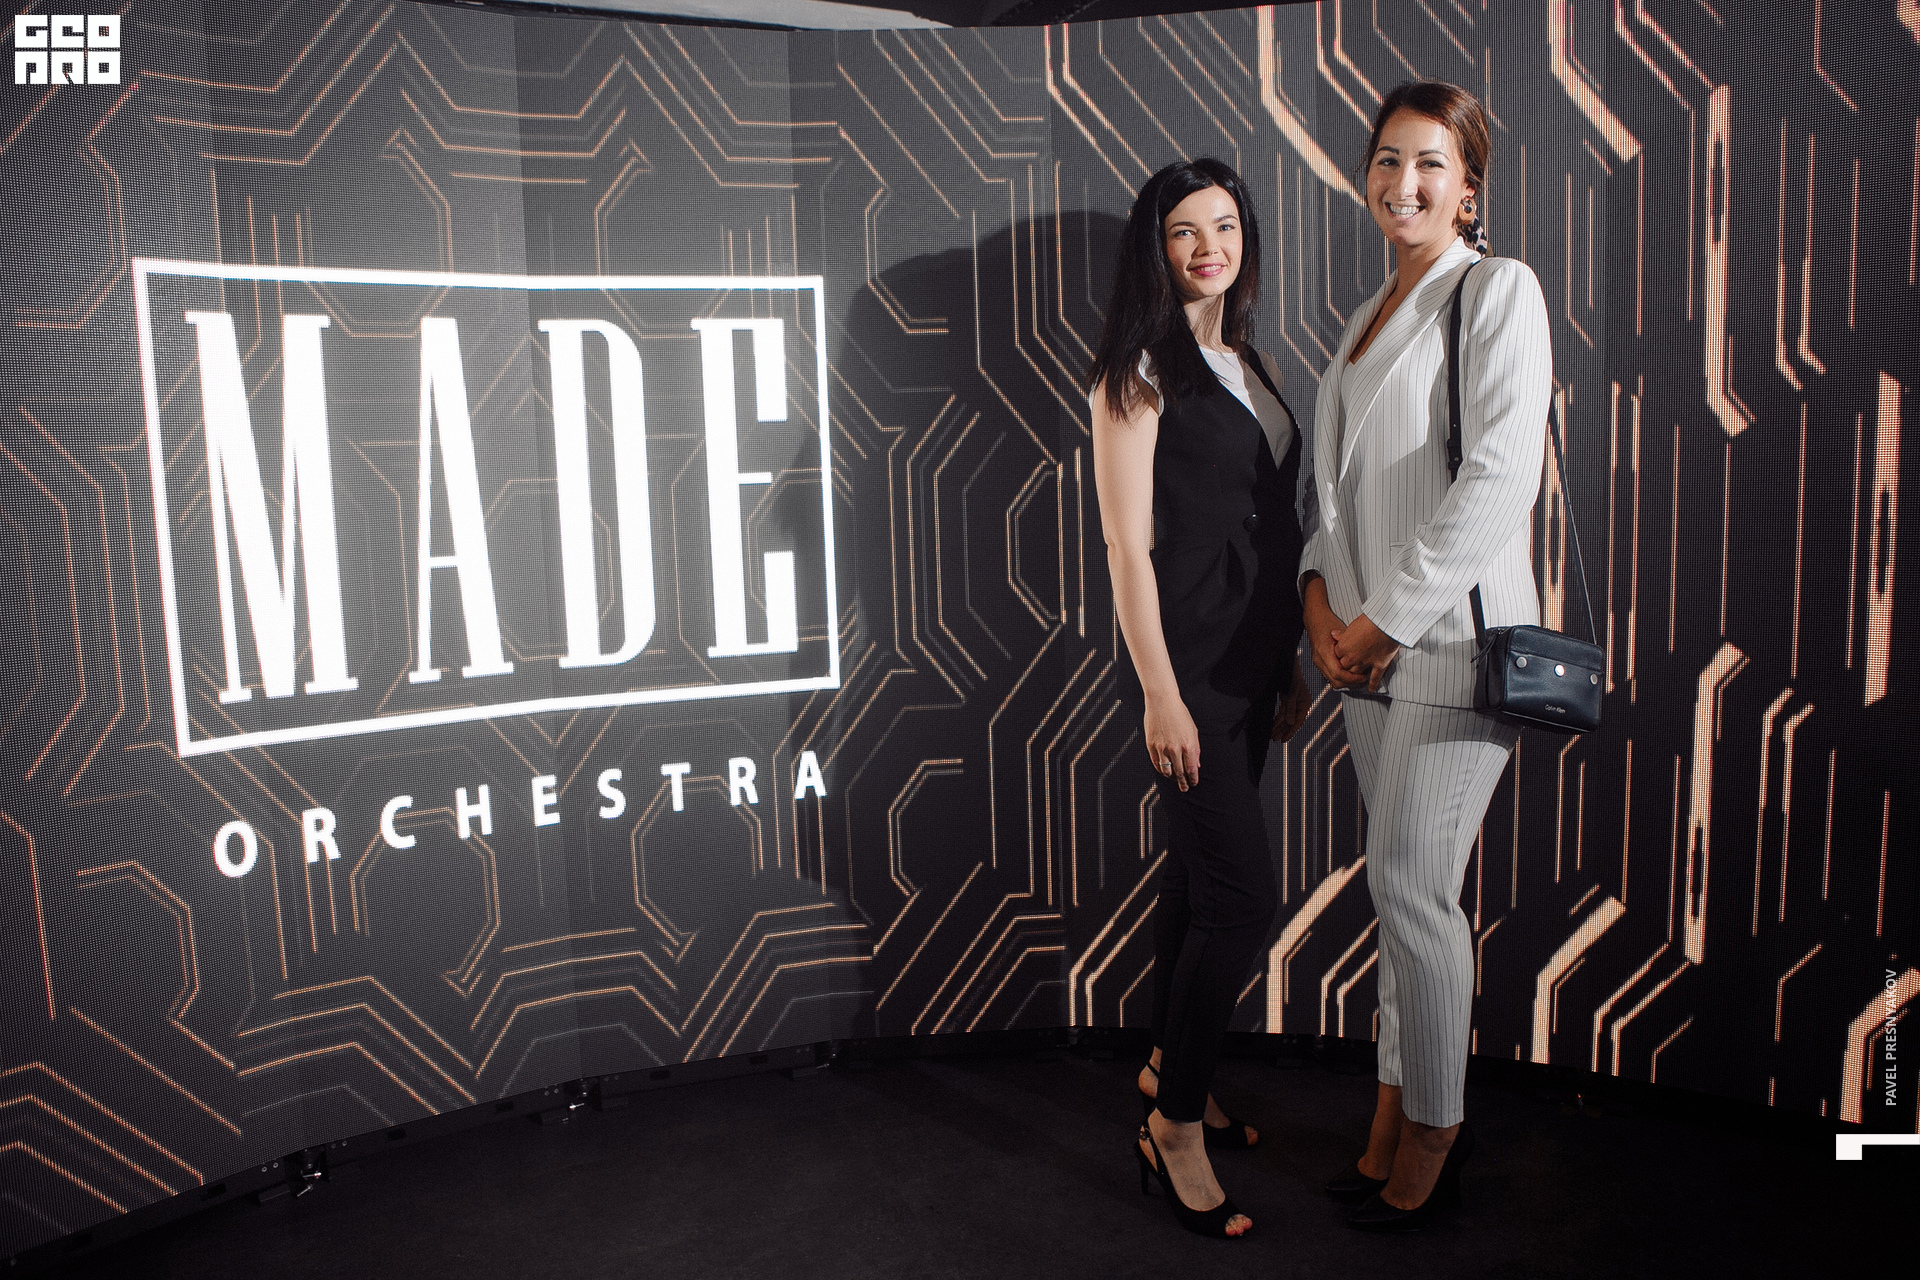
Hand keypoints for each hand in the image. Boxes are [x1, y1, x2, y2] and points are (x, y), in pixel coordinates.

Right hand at [1143, 697, 1200, 790]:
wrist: (1162, 702)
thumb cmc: (1179, 714)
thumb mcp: (1193, 731)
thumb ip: (1195, 749)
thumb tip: (1196, 765)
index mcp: (1188, 745)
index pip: (1191, 769)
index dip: (1193, 779)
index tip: (1193, 784)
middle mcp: (1175, 749)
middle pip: (1180, 773)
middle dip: (1183, 783)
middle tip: (1185, 788)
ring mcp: (1162, 748)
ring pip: (1166, 771)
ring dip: (1172, 778)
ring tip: (1175, 780)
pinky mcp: (1151, 745)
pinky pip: (1156, 763)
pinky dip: (1161, 770)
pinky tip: (1165, 771)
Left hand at [1272, 657, 1311, 740]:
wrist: (1285, 663)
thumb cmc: (1290, 676)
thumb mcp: (1290, 693)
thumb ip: (1290, 708)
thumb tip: (1290, 723)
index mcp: (1305, 702)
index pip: (1299, 720)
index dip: (1291, 731)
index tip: (1284, 739)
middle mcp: (1300, 703)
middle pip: (1292, 720)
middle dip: (1283, 730)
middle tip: (1275, 739)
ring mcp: (1293, 701)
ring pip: (1286, 717)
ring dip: (1279, 726)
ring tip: (1272, 735)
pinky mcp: (1286, 698)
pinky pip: (1282, 711)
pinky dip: (1277, 718)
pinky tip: (1273, 725)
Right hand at [1302, 576, 1364, 690]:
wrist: (1314, 619)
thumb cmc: (1328, 622)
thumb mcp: (1343, 632)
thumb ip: (1352, 645)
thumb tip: (1367, 653)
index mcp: (1325, 653)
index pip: (1339, 674)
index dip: (1352, 678)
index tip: (1363, 676)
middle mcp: (1320, 660)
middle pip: (1336, 681)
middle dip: (1351, 683)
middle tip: (1363, 679)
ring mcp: (1318, 662)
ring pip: (1333, 681)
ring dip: (1346, 681)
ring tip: (1357, 677)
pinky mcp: (1319, 663)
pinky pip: (1330, 676)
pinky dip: (1340, 677)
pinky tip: (1349, 672)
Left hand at [1333, 614, 1400, 692]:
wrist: (1385, 623)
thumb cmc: (1368, 621)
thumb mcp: (1351, 625)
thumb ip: (1342, 634)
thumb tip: (1334, 634)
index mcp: (1343, 647)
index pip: (1336, 657)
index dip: (1340, 656)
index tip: (1343, 655)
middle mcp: (1352, 657)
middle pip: (1345, 668)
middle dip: (1346, 668)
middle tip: (1349, 667)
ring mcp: (1365, 662)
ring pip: (1356, 674)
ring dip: (1357, 676)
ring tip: (1358, 677)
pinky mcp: (1379, 664)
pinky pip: (1374, 677)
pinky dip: (1373, 684)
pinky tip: (1371, 689)